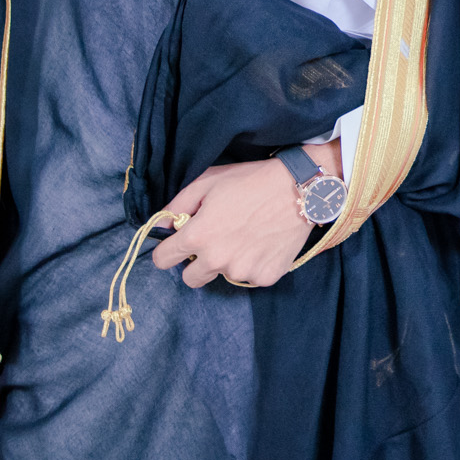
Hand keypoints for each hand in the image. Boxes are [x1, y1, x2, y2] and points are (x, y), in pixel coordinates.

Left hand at [151, 142, 337, 288]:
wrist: (298, 189)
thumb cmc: (251, 181)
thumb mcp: (208, 181)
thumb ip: (177, 204)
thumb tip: (161, 224)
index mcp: (198, 236)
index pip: (162, 260)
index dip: (167, 250)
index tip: (177, 244)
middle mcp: (217, 259)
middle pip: (190, 279)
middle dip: (196, 262)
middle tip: (214, 241)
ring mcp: (242, 271)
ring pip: (223, 276)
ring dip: (228, 261)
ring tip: (246, 236)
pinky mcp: (265, 277)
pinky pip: (250, 277)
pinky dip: (253, 264)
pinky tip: (263, 242)